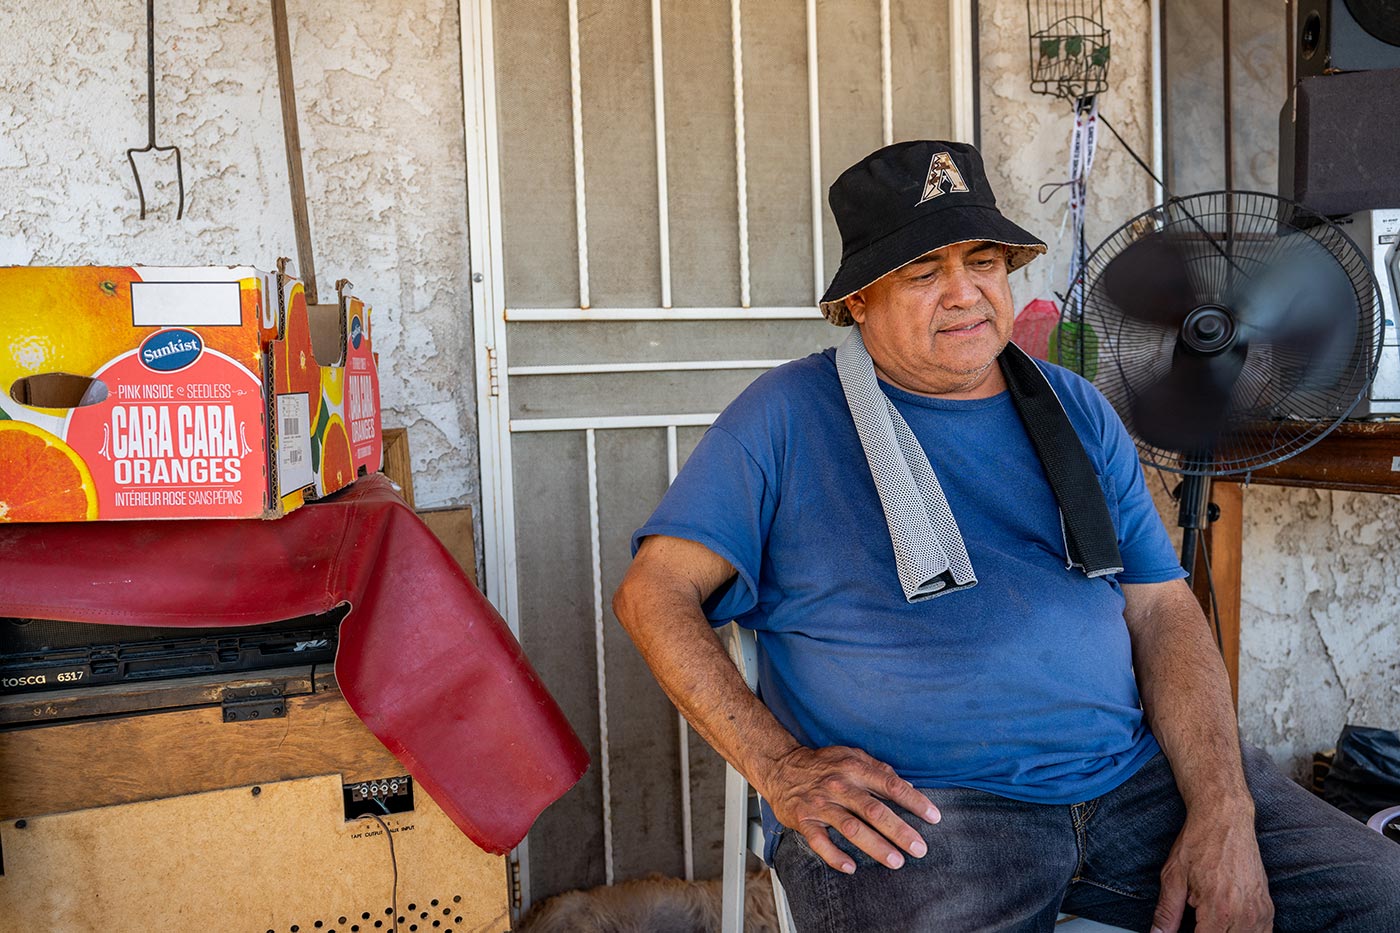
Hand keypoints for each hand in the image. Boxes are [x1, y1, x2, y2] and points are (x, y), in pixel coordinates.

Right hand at [758, 744, 939, 873]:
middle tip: (919, 848)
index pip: (891, 785)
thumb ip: (880, 770)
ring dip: (876, 847)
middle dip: (900, 831)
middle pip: (874, 811)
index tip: (934, 817)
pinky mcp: (804, 820)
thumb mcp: (852, 756)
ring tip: (896, 862)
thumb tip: (909, 785)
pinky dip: (835, 856)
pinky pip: (820, 841)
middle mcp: (839, 786)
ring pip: (852, 828)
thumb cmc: (822, 764)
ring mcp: (821, 804)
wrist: (780, 767)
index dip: (914, 801)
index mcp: (854, 768)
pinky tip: (851, 867)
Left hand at [1151, 810, 1272, 932]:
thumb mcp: (1173, 877)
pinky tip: (1230, 926)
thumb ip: (1167, 912)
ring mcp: (1260, 912)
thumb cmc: (1198, 843)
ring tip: (1209, 922)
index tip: (1186, 929)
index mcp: (1219, 910)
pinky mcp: (1267, 907)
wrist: (1225, 819)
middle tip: (1197, 922)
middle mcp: (1244, 915)